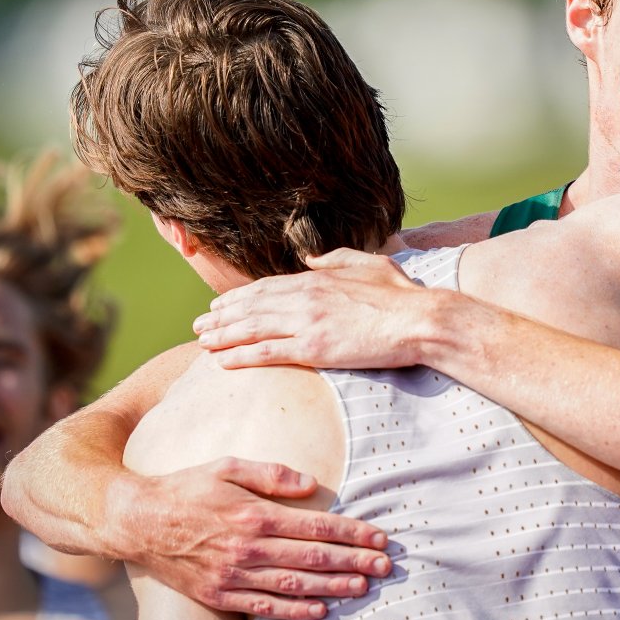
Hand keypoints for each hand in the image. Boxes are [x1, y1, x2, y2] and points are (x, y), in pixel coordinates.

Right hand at [117, 457, 390, 619]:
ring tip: (364, 587)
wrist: (136, 521)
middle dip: (354, 562)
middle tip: (386, 565)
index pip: (316, 526)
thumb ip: (270, 473)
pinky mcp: (219, 595)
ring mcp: (233, 575)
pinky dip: (295, 611)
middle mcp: (247, 548)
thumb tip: (310, 483)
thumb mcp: (226, 465)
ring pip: (295, 585)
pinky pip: (264, 607)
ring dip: (334, 587)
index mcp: (253, 513)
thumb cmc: (186, 488)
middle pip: (313, 557)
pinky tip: (321, 610)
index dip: (352, 533)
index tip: (379, 537)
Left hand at [193, 248, 433, 369]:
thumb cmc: (402, 294)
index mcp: (318, 279)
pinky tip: (223, 360)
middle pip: (252, 306)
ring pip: (252, 328)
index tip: (222, 303)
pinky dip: (241, 355)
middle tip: (200, 323)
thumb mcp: (370, 263)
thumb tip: (312, 259)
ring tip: (201, 341)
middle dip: (222, 315)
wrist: (419, 320)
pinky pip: (268, 352)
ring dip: (223, 335)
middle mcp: (306, 298)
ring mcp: (308, 322)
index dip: (240, 296)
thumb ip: (337, 259)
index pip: (268, 287)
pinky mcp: (315, 348)